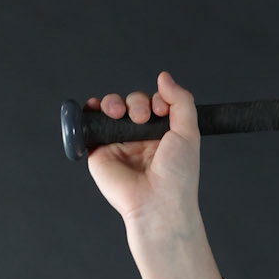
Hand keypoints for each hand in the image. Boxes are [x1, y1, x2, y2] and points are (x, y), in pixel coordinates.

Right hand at [84, 72, 201, 229]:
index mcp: (162, 134)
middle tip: (143, 118)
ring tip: (120, 114)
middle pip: (132, 103)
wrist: (158, 202)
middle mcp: (140, 137)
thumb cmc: (177, 174)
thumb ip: (180, 101)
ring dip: (115, 102)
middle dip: (136, 102)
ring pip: (111, 108)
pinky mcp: (100, 150)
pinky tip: (96, 107)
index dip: (156, 99)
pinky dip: (89, 110)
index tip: (161, 110)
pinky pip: (90, 124)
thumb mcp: (189, 133)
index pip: (154, 103)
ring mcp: (119, 143)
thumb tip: (164, 76)